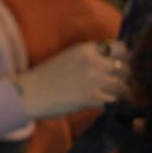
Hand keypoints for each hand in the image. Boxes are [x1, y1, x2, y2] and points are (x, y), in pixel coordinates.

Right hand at [13, 38, 131, 120]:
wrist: (27, 94)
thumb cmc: (43, 77)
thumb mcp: (66, 58)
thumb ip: (88, 58)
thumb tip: (109, 64)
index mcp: (85, 49)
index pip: (120, 49)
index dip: (123, 59)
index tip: (119, 66)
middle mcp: (92, 62)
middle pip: (124, 69)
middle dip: (123, 78)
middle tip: (117, 85)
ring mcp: (93, 80)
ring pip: (122, 86)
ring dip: (119, 92)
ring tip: (112, 96)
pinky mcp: (92, 97)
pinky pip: (113, 100)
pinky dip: (110, 103)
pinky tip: (102, 103)